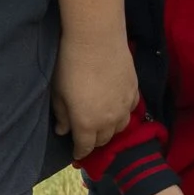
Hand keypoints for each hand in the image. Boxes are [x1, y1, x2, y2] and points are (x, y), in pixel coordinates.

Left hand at [54, 31, 138, 159]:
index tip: (76, 153)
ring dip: (110, 129)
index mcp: (87, 124)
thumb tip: (63, 130)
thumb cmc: (70, 66)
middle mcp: (109, 121)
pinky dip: (123, 113)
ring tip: (103, 123)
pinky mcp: (134, 92)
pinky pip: (130, 110)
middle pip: (104, 139)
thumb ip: (62, 115)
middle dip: (94, 141)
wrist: (96, 41)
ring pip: (121, 127)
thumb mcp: (58, 93)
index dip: (80, 152)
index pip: (85, 147)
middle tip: (87, 136)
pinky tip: (117, 106)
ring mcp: (125, 106)